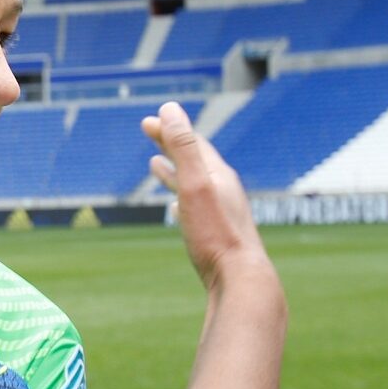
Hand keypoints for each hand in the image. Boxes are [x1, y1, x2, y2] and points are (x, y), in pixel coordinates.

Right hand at [141, 102, 269, 294]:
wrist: (240, 279)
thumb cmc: (216, 234)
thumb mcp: (195, 185)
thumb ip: (183, 147)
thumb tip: (169, 109)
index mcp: (219, 175)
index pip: (192, 142)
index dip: (170, 128)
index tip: (147, 121)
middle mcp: (224, 190)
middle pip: (194, 159)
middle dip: (170, 144)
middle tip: (149, 130)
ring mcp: (222, 213)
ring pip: (194, 183)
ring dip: (174, 170)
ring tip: (156, 165)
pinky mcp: (217, 234)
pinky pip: (196, 208)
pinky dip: (180, 198)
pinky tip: (175, 208)